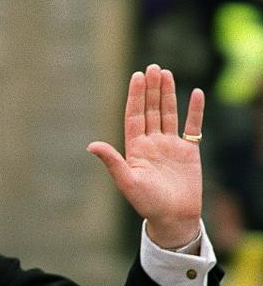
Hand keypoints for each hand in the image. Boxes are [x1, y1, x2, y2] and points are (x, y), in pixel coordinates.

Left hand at [87, 64, 203, 247]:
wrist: (173, 218)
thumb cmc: (147, 204)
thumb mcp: (127, 182)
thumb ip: (112, 162)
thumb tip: (91, 145)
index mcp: (135, 148)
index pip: (135, 116)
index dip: (135, 96)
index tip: (137, 76)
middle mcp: (151, 143)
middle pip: (151, 110)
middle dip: (151, 89)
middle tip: (152, 67)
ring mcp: (170, 146)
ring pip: (168, 114)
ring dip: (168, 94)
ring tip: (166, 73)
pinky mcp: (189, 151)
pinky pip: (192, 127)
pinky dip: (195, 111)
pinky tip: (195, 93)